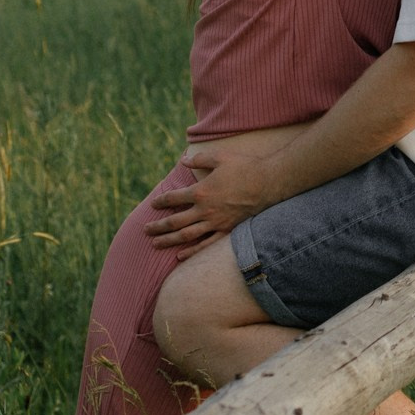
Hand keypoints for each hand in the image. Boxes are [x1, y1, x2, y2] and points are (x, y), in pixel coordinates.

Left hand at [144, 138, 286, 250]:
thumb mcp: (220, 157)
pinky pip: (206, 245)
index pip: (173, 198)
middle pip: (174, 221)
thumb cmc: (244, 167)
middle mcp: (204, 210)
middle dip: (158, 226)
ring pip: (186, 236)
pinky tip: (180, 257)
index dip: (161, 201)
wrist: (269, 183)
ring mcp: (215, 222)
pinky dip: (192, 252)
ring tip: (155, 244)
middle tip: (145, 230)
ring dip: (168, 241)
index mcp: (200, 191)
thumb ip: (199, 159)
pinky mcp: (227, 230)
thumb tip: (183, 160)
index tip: (153, 204)